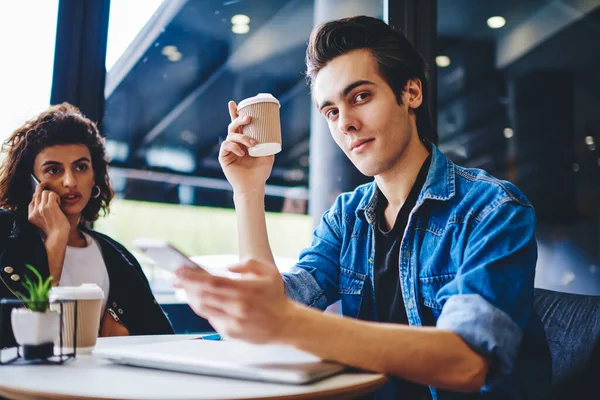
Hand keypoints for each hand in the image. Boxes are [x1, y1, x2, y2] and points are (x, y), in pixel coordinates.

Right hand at [27, 182, 69, 240]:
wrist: (58, 235)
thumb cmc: (54, 229)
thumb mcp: (43, 221)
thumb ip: (40, 212)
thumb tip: (42, 199)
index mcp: (31, 216)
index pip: (32, 200)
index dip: (38, 195)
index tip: (42, 190)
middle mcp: (34, 211)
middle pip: (38, 194)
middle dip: (44, 191)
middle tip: (48, 188)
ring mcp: (41, 208)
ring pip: (45, 192)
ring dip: (52, 195)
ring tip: (57, 203)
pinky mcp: (49, 206)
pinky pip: (52, 194)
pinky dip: (57, 197)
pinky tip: (59, 204)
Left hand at [175, 259, 294, 343]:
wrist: (286, 325)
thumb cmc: (275, 297)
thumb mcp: (269, 272)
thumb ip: (248, 264)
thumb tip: (228, 267)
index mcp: (246, 290)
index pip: (212, 281)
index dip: (192, 276)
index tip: (179, 270)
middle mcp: (238, 307)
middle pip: (203, 295)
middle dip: (186, 285)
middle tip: (176, 278)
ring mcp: (233, 322)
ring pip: (203, 308)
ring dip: (192, 297)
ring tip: (186, 288)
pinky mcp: (230, 333)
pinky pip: (210, 319)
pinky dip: (203, 309)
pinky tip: (200, 301)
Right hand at [219, 101, 273, 194]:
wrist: (254, 186)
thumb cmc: (261, 171)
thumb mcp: (268, 155)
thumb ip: (269, 144)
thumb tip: (274, 131)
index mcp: (244, 140)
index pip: (239, 124)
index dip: (235, 113)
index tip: (234, 103)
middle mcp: (235, 143)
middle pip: (233, 126)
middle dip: (239, 118)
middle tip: (248, 118)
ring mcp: (229, 150)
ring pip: (231, 135)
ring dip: (242, 137)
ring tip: (252, 144)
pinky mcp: (224, 157)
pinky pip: (226, 146)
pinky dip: (234, 147)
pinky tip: (241, 152)